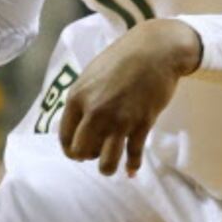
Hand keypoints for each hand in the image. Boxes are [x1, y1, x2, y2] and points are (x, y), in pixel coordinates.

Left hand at [58, 19, 200, 175]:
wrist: (156, 50)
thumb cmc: (122, 58)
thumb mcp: (91, 74)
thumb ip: (82, 99)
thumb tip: (79, 123)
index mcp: (77, 97)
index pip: (65, 137)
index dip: (71, 150)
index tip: (79, 153)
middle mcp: (95, 112)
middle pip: (82, 152)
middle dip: (88, 156)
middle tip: (97, 152)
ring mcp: (119, 119)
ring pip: (106, 162)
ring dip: (107, 168)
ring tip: (111, 166)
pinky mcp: (142, 124)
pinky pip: (133, 155)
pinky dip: (132, 166)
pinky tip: (131, 171)